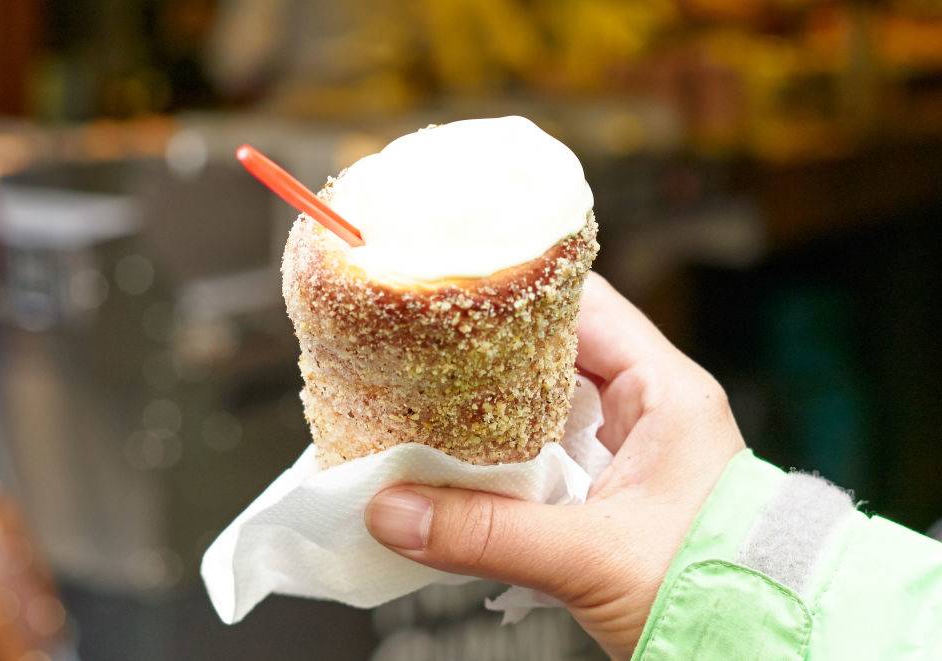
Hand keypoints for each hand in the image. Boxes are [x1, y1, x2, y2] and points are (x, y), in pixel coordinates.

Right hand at [364, 273, 744, 659]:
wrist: (754, 649)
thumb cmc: (714, 594)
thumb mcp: (592, 558)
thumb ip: (488, 534)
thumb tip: (391, 511)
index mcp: (667, 391)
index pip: (585, 304)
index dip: (519, 289)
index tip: (455, 288)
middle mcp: (651, 407)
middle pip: (556, 348)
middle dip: (491, 349)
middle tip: (425, 345)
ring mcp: (632, 447)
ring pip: (548, 401)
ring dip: (495, 404)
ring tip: (430, 395)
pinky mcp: (614, 488)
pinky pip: (549, 449)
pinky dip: (506, 450)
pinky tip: (462, 459)